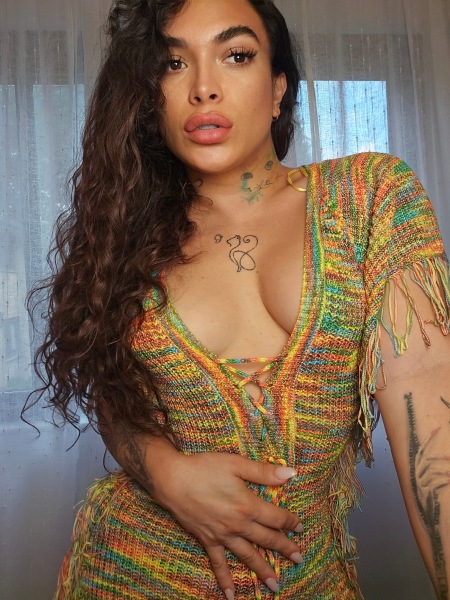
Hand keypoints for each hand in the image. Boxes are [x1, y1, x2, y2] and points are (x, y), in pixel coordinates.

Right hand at [152, 452, 302, 598]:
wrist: (172, 479)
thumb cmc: (204, 468)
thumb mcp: (236, 464)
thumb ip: (263, 472)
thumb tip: (290, 473)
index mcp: (247, 505)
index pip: (276, 517)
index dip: (290, 522)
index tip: (300, 527)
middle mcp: (237, 524)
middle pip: (266, 539)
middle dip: (285, 549)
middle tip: (299, 559)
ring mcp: (222, 535)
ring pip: (247, 555)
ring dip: (262, 570)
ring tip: (275, 585)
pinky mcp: (207, 540)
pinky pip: (218, 563)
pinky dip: (224, 579)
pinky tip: (230, 596)